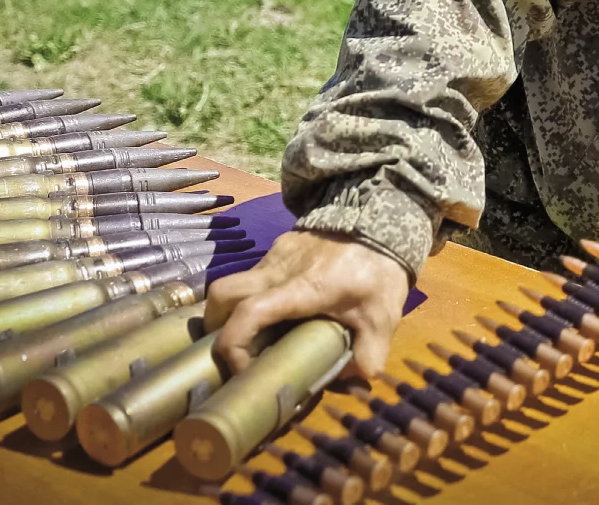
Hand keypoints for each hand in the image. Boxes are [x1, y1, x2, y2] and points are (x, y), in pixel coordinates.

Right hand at [206, 230, 408, 377]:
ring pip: (234, 283)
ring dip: (233, 313)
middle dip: (216, 327)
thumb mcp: (382, 315)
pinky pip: (254, 274)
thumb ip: (369, 354)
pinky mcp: (279, 247)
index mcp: (301, 289)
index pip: (250, 313)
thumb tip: (355, 384)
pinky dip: (254, 297)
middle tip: (234, 353)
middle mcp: (277, 270)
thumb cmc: (379, 266)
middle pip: (222, 295)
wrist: (380, 214)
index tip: (243, 370)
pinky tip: (276, 314)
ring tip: (254, 339)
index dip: (234, 345)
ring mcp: (274, 255)